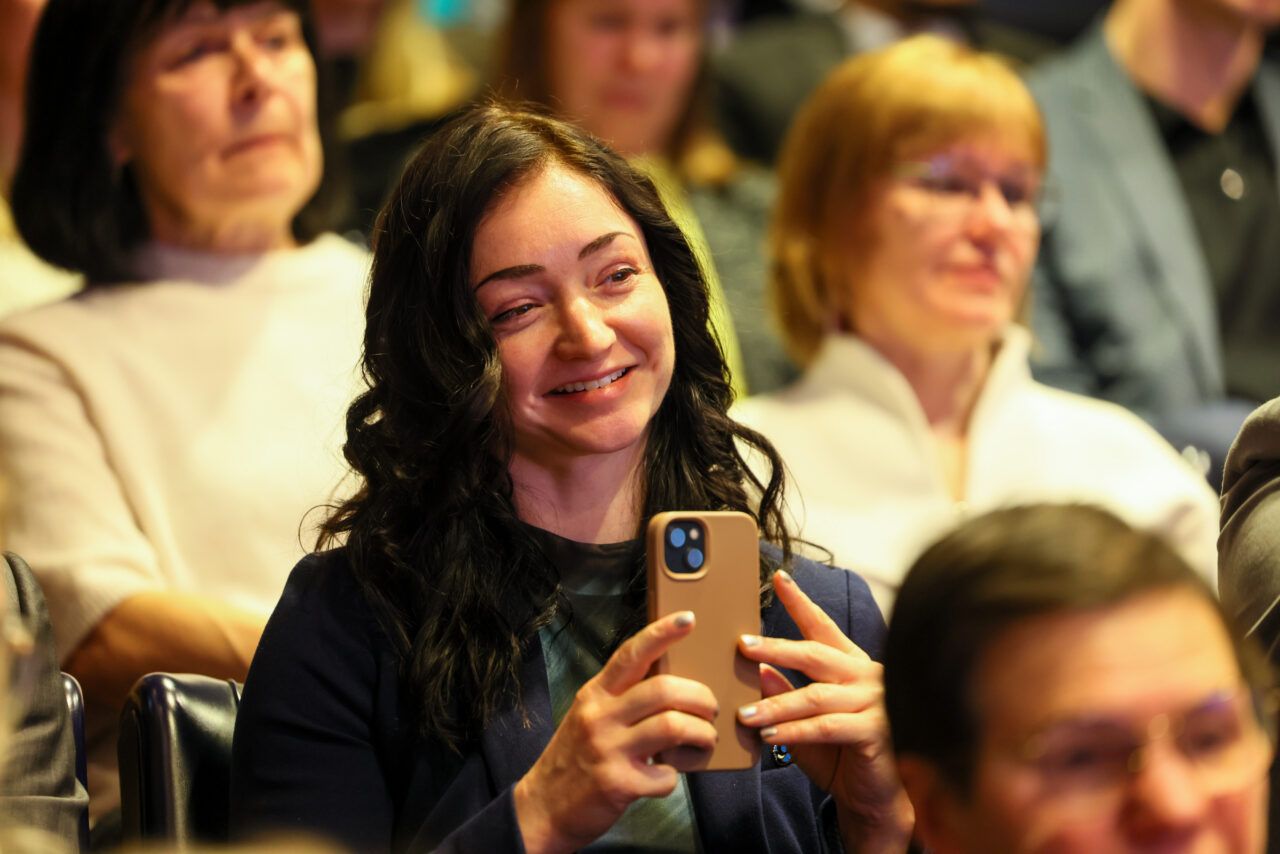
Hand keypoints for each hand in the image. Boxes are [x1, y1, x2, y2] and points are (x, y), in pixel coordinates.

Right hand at [514, 611, 718, 853]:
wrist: (542, 808)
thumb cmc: (575, 758)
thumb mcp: (589, 716)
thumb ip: (622, 699)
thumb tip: (672, 687)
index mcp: (595, 694)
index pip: (630, 654)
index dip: (662, 633)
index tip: (689, 619)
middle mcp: (600, 716)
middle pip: (664, 690)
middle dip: (700, 697)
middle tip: (710, 709)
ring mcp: (608, 750)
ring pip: (673, 727)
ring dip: (701, 734)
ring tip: (705, 739)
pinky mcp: (618, 784)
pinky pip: (666, 775)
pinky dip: (675, 776)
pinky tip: (666, 776)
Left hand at [736, 570, 911, 852]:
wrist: (874, 799)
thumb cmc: (841, 755)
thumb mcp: (805, 720)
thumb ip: (785, 693)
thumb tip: (757, 669)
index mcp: (850, 665)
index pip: (823, 627)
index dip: (801, 602)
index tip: (779, 578)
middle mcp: (865, 676)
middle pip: (815, 655)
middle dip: (776, 648)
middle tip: (743, 645)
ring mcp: (874, 702)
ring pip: (815, 696)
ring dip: (776, 705)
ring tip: (743, 713)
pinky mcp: (875, 732)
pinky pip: (827, 727)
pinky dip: (795, 731)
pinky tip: (769, 735)